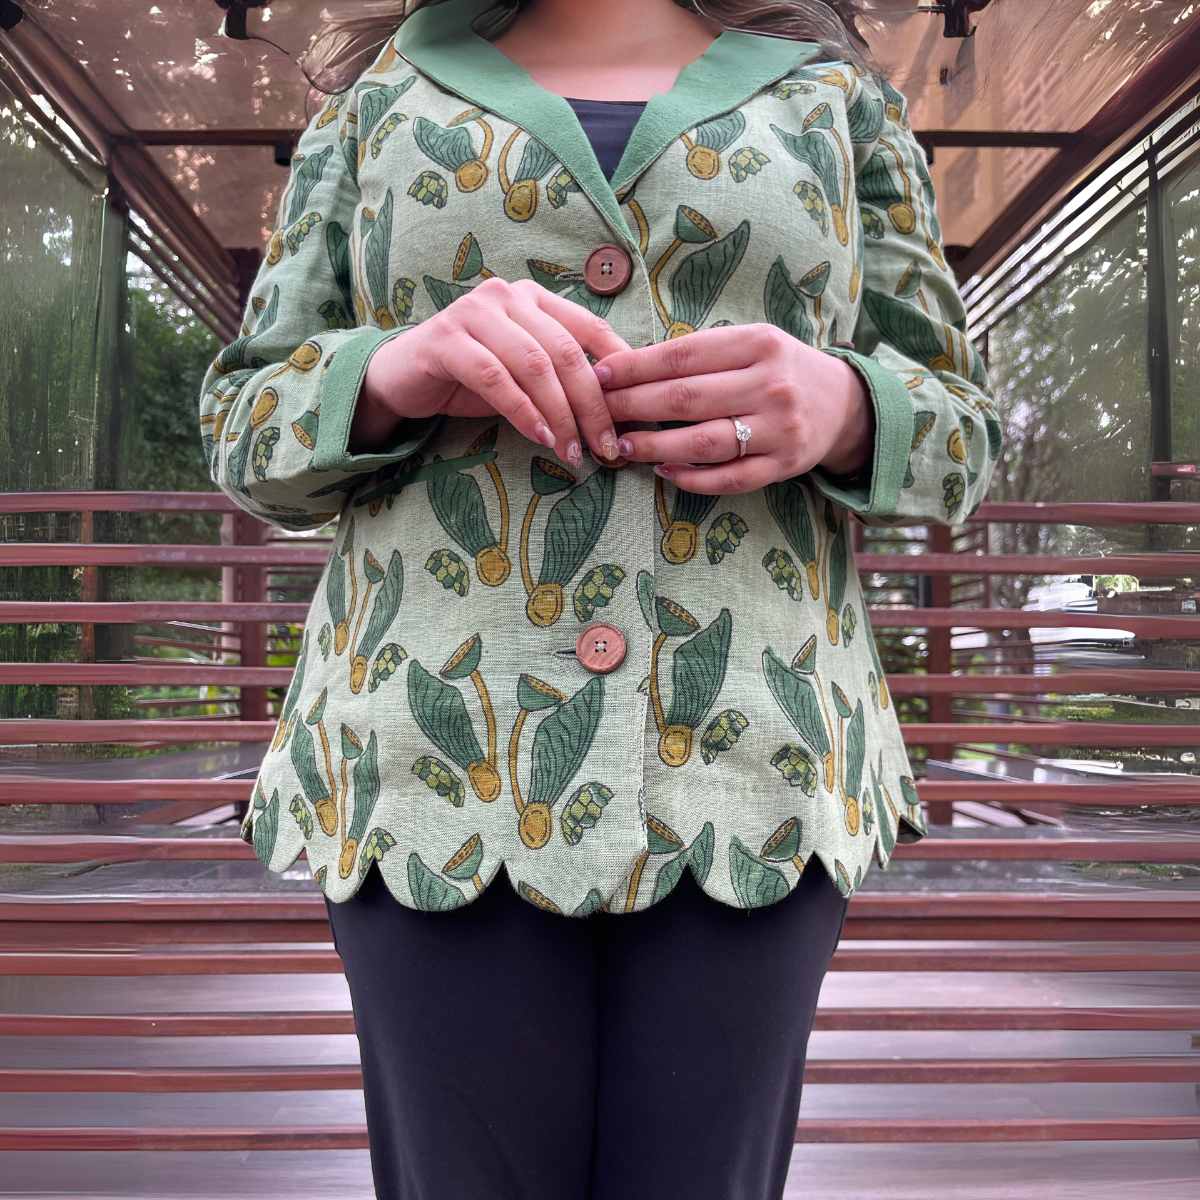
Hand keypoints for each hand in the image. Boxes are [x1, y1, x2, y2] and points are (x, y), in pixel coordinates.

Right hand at [357, 277, 629, 466]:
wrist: (402, 378)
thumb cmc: (471, 380)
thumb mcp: (524, 377)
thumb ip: (562, 380)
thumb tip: (617, 411)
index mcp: (534, 298)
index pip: (589, 328)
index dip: (618, 370)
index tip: (635, 412)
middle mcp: (508, 295)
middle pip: (565, 351)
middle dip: (591, 405)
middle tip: (606, 448)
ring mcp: (474, 312)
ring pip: (534, 364)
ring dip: (559, 414)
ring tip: (572, 452)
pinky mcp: (446, 339)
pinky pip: (495, 377)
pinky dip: (522, 411)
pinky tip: (540, 437)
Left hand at [590, 323, 874, 493]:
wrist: (843, 403)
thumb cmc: (780, 369)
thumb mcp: (750, 343)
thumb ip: (701, 354)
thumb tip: (629, 367)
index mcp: (758, 344)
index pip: (682, 356)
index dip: (635, 368)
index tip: (600, 376)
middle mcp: (770, 385)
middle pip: (686, 398)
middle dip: (634, 406)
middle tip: (600, 413)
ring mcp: (779, 429)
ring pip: (704, 442)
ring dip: (655, 447)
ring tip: (622, 446)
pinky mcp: (783, 465)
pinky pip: (729, 478)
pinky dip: (692, 477)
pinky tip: (663, 471)